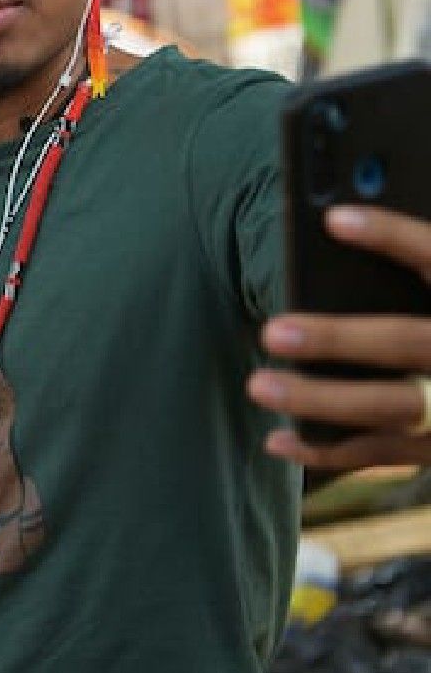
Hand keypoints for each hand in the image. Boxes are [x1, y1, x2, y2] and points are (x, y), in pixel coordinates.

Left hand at [249, 206, 430, 469]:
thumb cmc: (426, 314)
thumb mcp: (423, 291)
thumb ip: (399, 272)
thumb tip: (328, 228)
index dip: (391, 236)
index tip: (332, 218)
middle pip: (410, 344)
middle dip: (340, 340)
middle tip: (272, 332)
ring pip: (394, 408)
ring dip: (321, 400)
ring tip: (258, 386)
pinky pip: (382, 453)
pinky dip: (326, 449)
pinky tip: (275, 440)